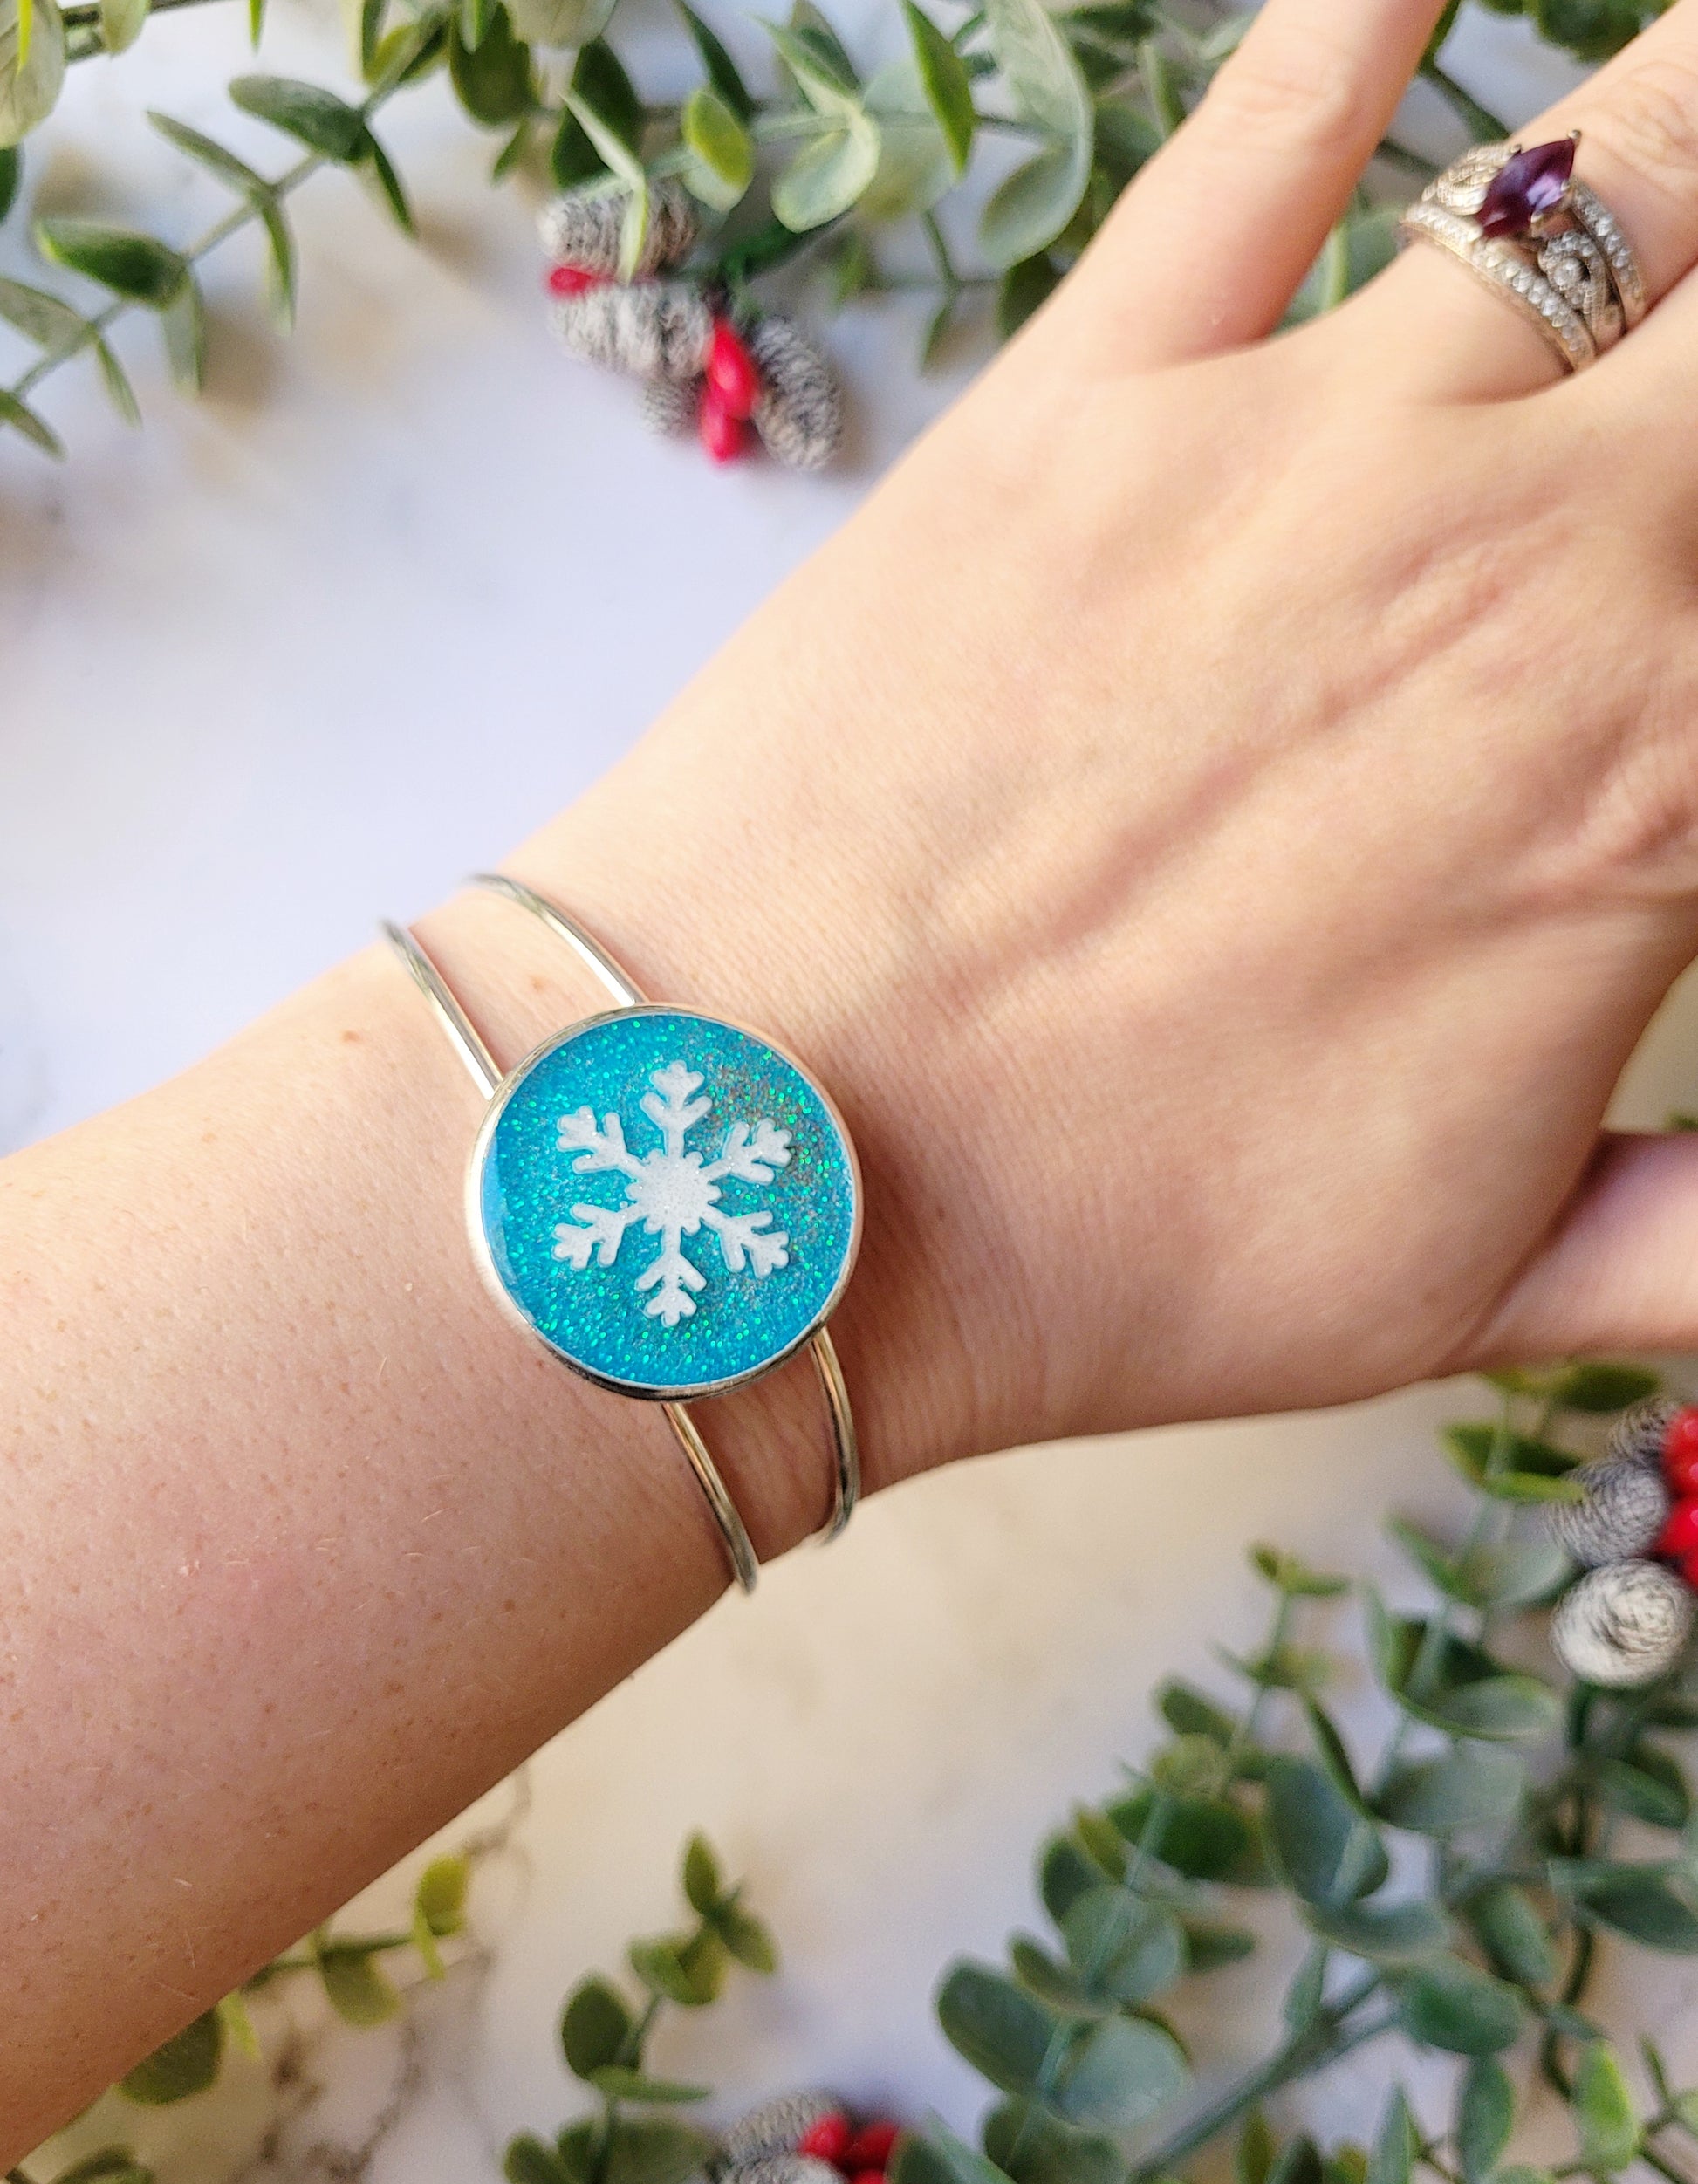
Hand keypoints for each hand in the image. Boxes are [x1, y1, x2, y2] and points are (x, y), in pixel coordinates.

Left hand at [497, 0, 1697, 1487]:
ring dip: (1690, 111)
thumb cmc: (1108, 1257)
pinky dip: (1346, 21)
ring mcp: (1307, 445)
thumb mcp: (1472, 1289)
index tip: (1696, 597)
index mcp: (1663, 780)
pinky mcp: (1089, 396)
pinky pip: (1260, 133)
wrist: (775, 1184)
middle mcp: (1536, 561)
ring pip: (1611, 166)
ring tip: (1696, 101)